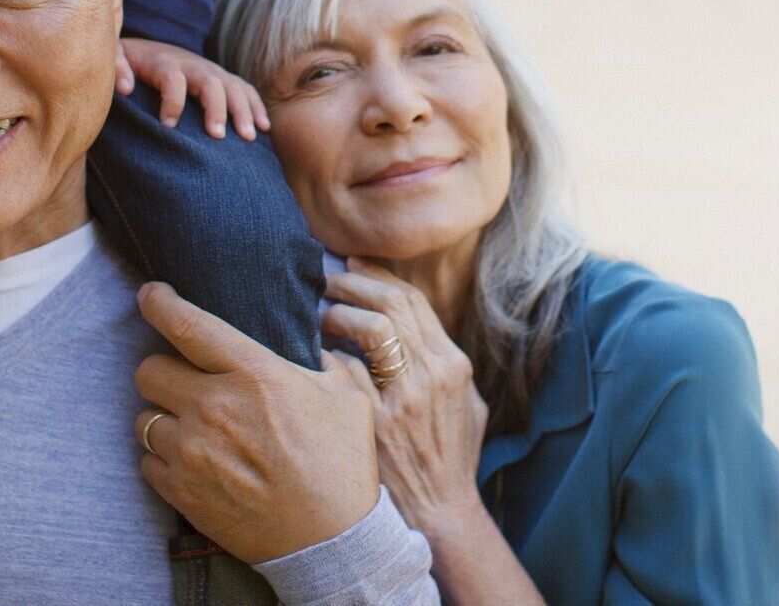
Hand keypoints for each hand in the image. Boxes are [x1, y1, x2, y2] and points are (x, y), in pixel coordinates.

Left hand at [118, 37, 268, 140]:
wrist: (146, 48)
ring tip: (249, 137)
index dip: (172, 101)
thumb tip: (126, 88)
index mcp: (164, 63)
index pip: (173, 79)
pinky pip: (244, 89)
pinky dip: (256, 106)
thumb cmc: (129, 62)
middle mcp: (192, 64)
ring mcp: (211, 70)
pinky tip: (263, 128)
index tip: (167, 126)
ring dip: (243, 110)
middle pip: (210, 82)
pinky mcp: (221, 77)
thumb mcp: (116, 57)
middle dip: (216, 109)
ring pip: (233, 86)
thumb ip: (116, 68)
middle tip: (217, 136)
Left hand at [133, 282, 378, 562]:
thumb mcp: (345, 396)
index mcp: (254, 374)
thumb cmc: (342, 465)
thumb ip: (320, 361)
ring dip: (164, 419)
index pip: (189, 325)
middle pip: (148, 369)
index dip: (160, 303)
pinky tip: (193, 463)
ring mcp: (192, 452)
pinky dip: (164, 459)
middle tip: (184, 379)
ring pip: (144, 417)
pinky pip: (148, 462)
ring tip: (194, 429)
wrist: (331, 542)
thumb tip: (311, 341)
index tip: (150, 295)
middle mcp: (213, 407)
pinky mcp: (181, 492)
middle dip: (162, 369)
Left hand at [322, 259, 489, 538]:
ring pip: (372, 327)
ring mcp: (404, 399)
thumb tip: (413, 326)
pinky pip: (344, 370)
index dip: (379, 275)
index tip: (354, 262)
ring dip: (339, 311)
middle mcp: (432, 375)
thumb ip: (444, 364)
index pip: (413, 300)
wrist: (438, 515)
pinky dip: (326, 353)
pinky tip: (311, 351)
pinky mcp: (375, 422)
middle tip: (327, 278)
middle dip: (354, 282)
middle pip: (392, 304)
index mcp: (452, 366)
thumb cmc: (450, 460)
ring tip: (319, 312)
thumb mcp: (466, 406)